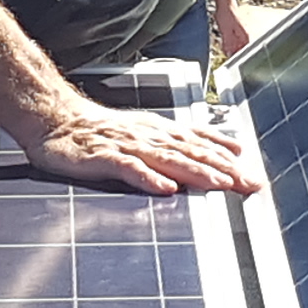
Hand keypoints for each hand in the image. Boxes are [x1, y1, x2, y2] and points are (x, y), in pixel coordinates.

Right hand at [18, 100, 262, 195]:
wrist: (55, 119)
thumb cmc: (99, 130)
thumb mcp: (145, 132)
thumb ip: (180, 141)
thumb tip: (220, 148)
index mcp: (158, 131)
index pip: (199, 144)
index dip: (227, 159)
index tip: (253, 174)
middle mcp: (148, 136)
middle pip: (191, 152)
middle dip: (222, 169)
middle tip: (248, 184)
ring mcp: (126, 145)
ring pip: (166, 158)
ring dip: (195, 171)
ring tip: (219, 184)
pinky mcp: (103, 157)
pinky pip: (128, 168)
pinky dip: (147, 178)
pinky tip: (165, 188)